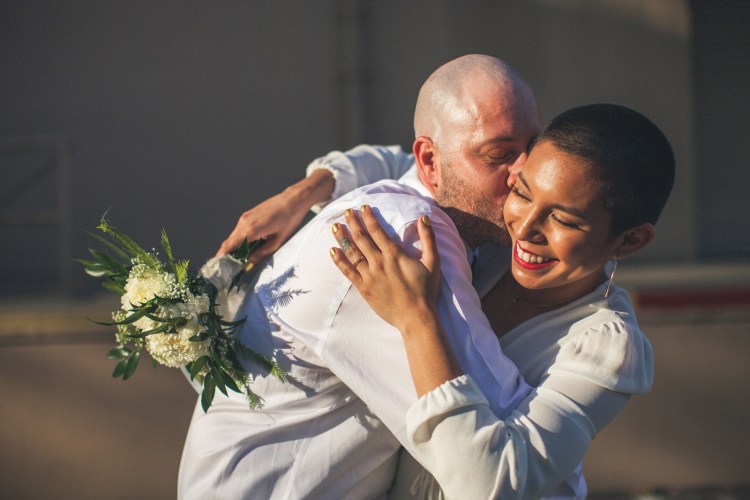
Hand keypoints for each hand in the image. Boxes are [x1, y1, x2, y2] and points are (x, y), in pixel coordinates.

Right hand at [216, 170, 334, 267]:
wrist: (294, 199)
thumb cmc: (289, 218)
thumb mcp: (278, 241)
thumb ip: (261, 254)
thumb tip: (248, 264)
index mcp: (251, 229)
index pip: (229, 246)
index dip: (222, 257)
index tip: (220, 268)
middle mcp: (244, 222)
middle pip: (229, 242)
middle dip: (228, 255)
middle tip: (231, 268)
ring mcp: (245, 217)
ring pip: (234, 236)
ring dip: (235, 248)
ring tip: (242, 259)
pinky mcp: (248, 215)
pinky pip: (240, 230)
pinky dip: (241, 240)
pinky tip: (249, 247)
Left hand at [329, 205, 440, 332]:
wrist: (415, 317)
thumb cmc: (426, 290)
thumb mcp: (433, 262)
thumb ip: (429, 239)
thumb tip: (424, 218)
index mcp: (394, 254)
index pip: (377, 230)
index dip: (369, 217)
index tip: (363, 207)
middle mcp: (379, 262)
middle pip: (361, 238)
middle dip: (352, 223)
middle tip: (346, 212)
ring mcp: (369, 275)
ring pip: (352, 252)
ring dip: (342, 238)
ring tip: (334, 226)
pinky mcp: (363, 288)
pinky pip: (348, 271)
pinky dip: (339, 260)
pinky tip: (332, 251)